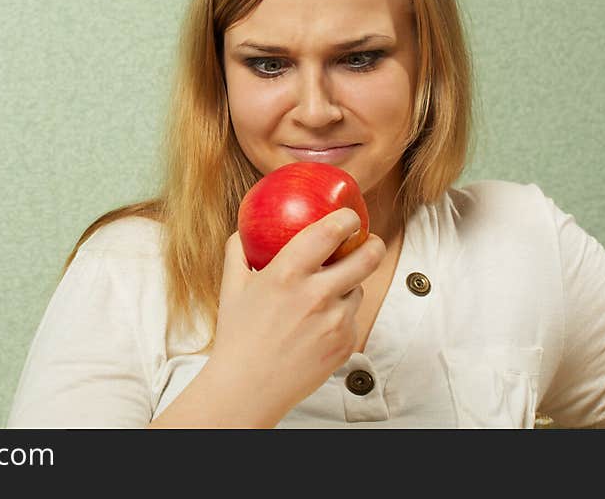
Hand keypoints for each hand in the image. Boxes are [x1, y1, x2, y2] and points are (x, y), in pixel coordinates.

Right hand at [207, 207, 385, 425]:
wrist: (248, 387)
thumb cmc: (238, 335)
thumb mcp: (231, 287)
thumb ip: (238, 251)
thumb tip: (244, 230)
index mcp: (288, 274)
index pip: (331, 231)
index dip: (347, 218)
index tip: (347, 216)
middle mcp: (317, 295)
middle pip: (367, 257)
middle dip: (373, 243)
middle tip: (368, 241)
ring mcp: (335, 321)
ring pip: (359, 289)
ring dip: (349, 285)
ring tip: (324, 294)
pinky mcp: (345, 343)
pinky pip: (352, 318)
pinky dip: (340, 315)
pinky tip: (317, 325)